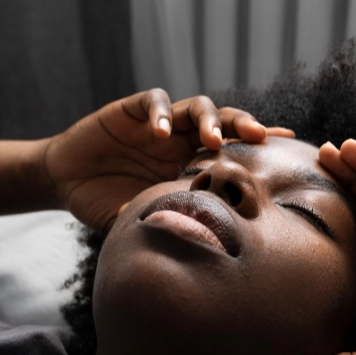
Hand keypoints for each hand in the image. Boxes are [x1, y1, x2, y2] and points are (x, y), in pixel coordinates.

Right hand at [41, 89, 292, 230]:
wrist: (66, 181)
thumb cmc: (108, 202)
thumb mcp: (143, 217)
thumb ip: (169, 225)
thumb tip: (203, 252)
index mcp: (191, 160)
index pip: (233, 148)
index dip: (259, 143)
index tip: (289, 146)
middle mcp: (181, 137)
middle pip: (222, 121)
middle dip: (242, 125)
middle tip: (257, 137)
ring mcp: (158, 122)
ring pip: (194, 107)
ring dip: (207, 120)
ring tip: (211, 140)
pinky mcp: (130, 110)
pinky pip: (152, 101)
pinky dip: (158, 112)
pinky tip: (158, 131)